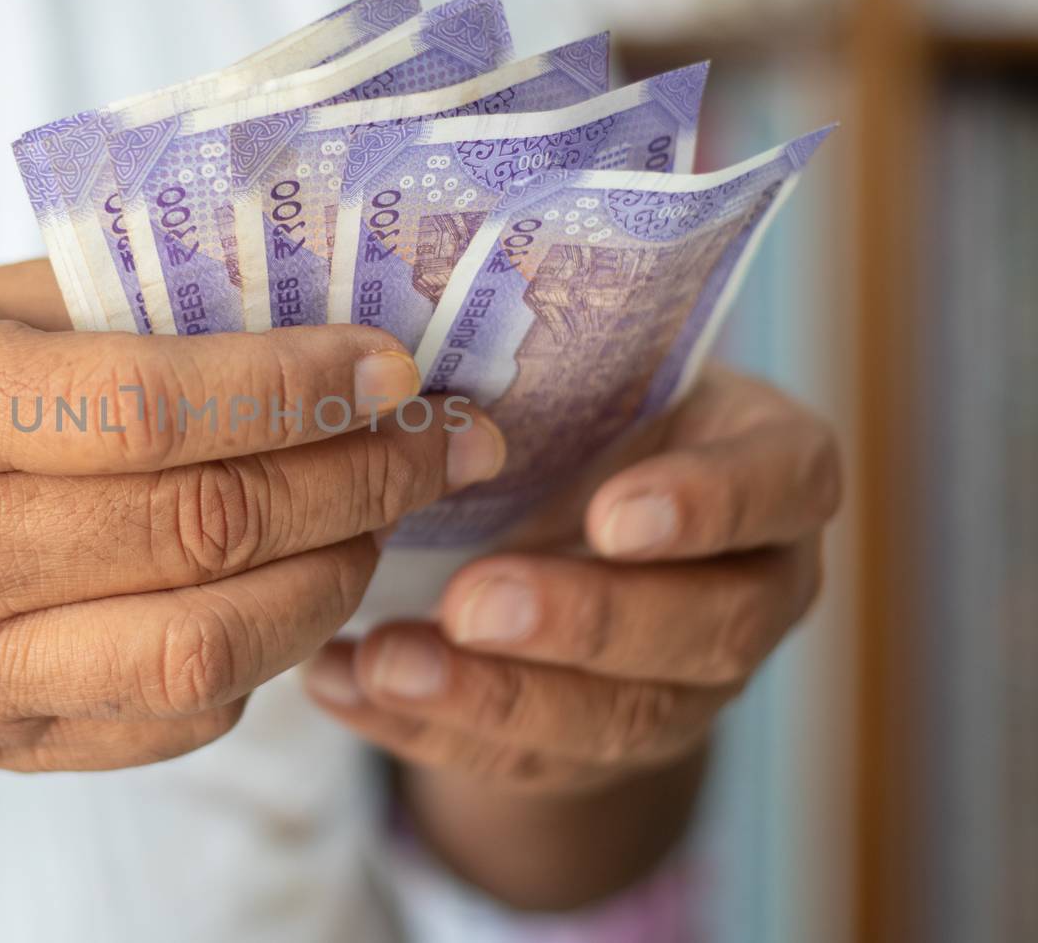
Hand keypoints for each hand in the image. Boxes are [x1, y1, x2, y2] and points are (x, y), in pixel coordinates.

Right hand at [0, 265, 505, 770]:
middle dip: (356, 479)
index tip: (394, 365)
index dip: (294, 384)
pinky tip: (296, 588)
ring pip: (204, 648)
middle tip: (444, 441)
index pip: (142, 406)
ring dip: (331, 579)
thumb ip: (119, 299)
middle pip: (196, 530)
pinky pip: (178, 715)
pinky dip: (267, 650)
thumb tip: (310, 296)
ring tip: (380, 517)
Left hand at [303, 366, 839, 793]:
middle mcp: (760, 582)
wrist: (578, 512)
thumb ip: (547, 371)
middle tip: (470, 604)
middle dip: (584, 624)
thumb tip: (402, 365)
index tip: (613, 516)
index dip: (712, 506)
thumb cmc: (584, 408)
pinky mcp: (613, 747)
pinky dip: (427, 730)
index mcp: (772, 464)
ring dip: (495, 699)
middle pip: (710, 628)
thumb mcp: (587, 372)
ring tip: (385, 663)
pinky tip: (344, 686)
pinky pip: (532, 763)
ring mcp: (696, 681)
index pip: (784, 483)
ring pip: (622, 718)